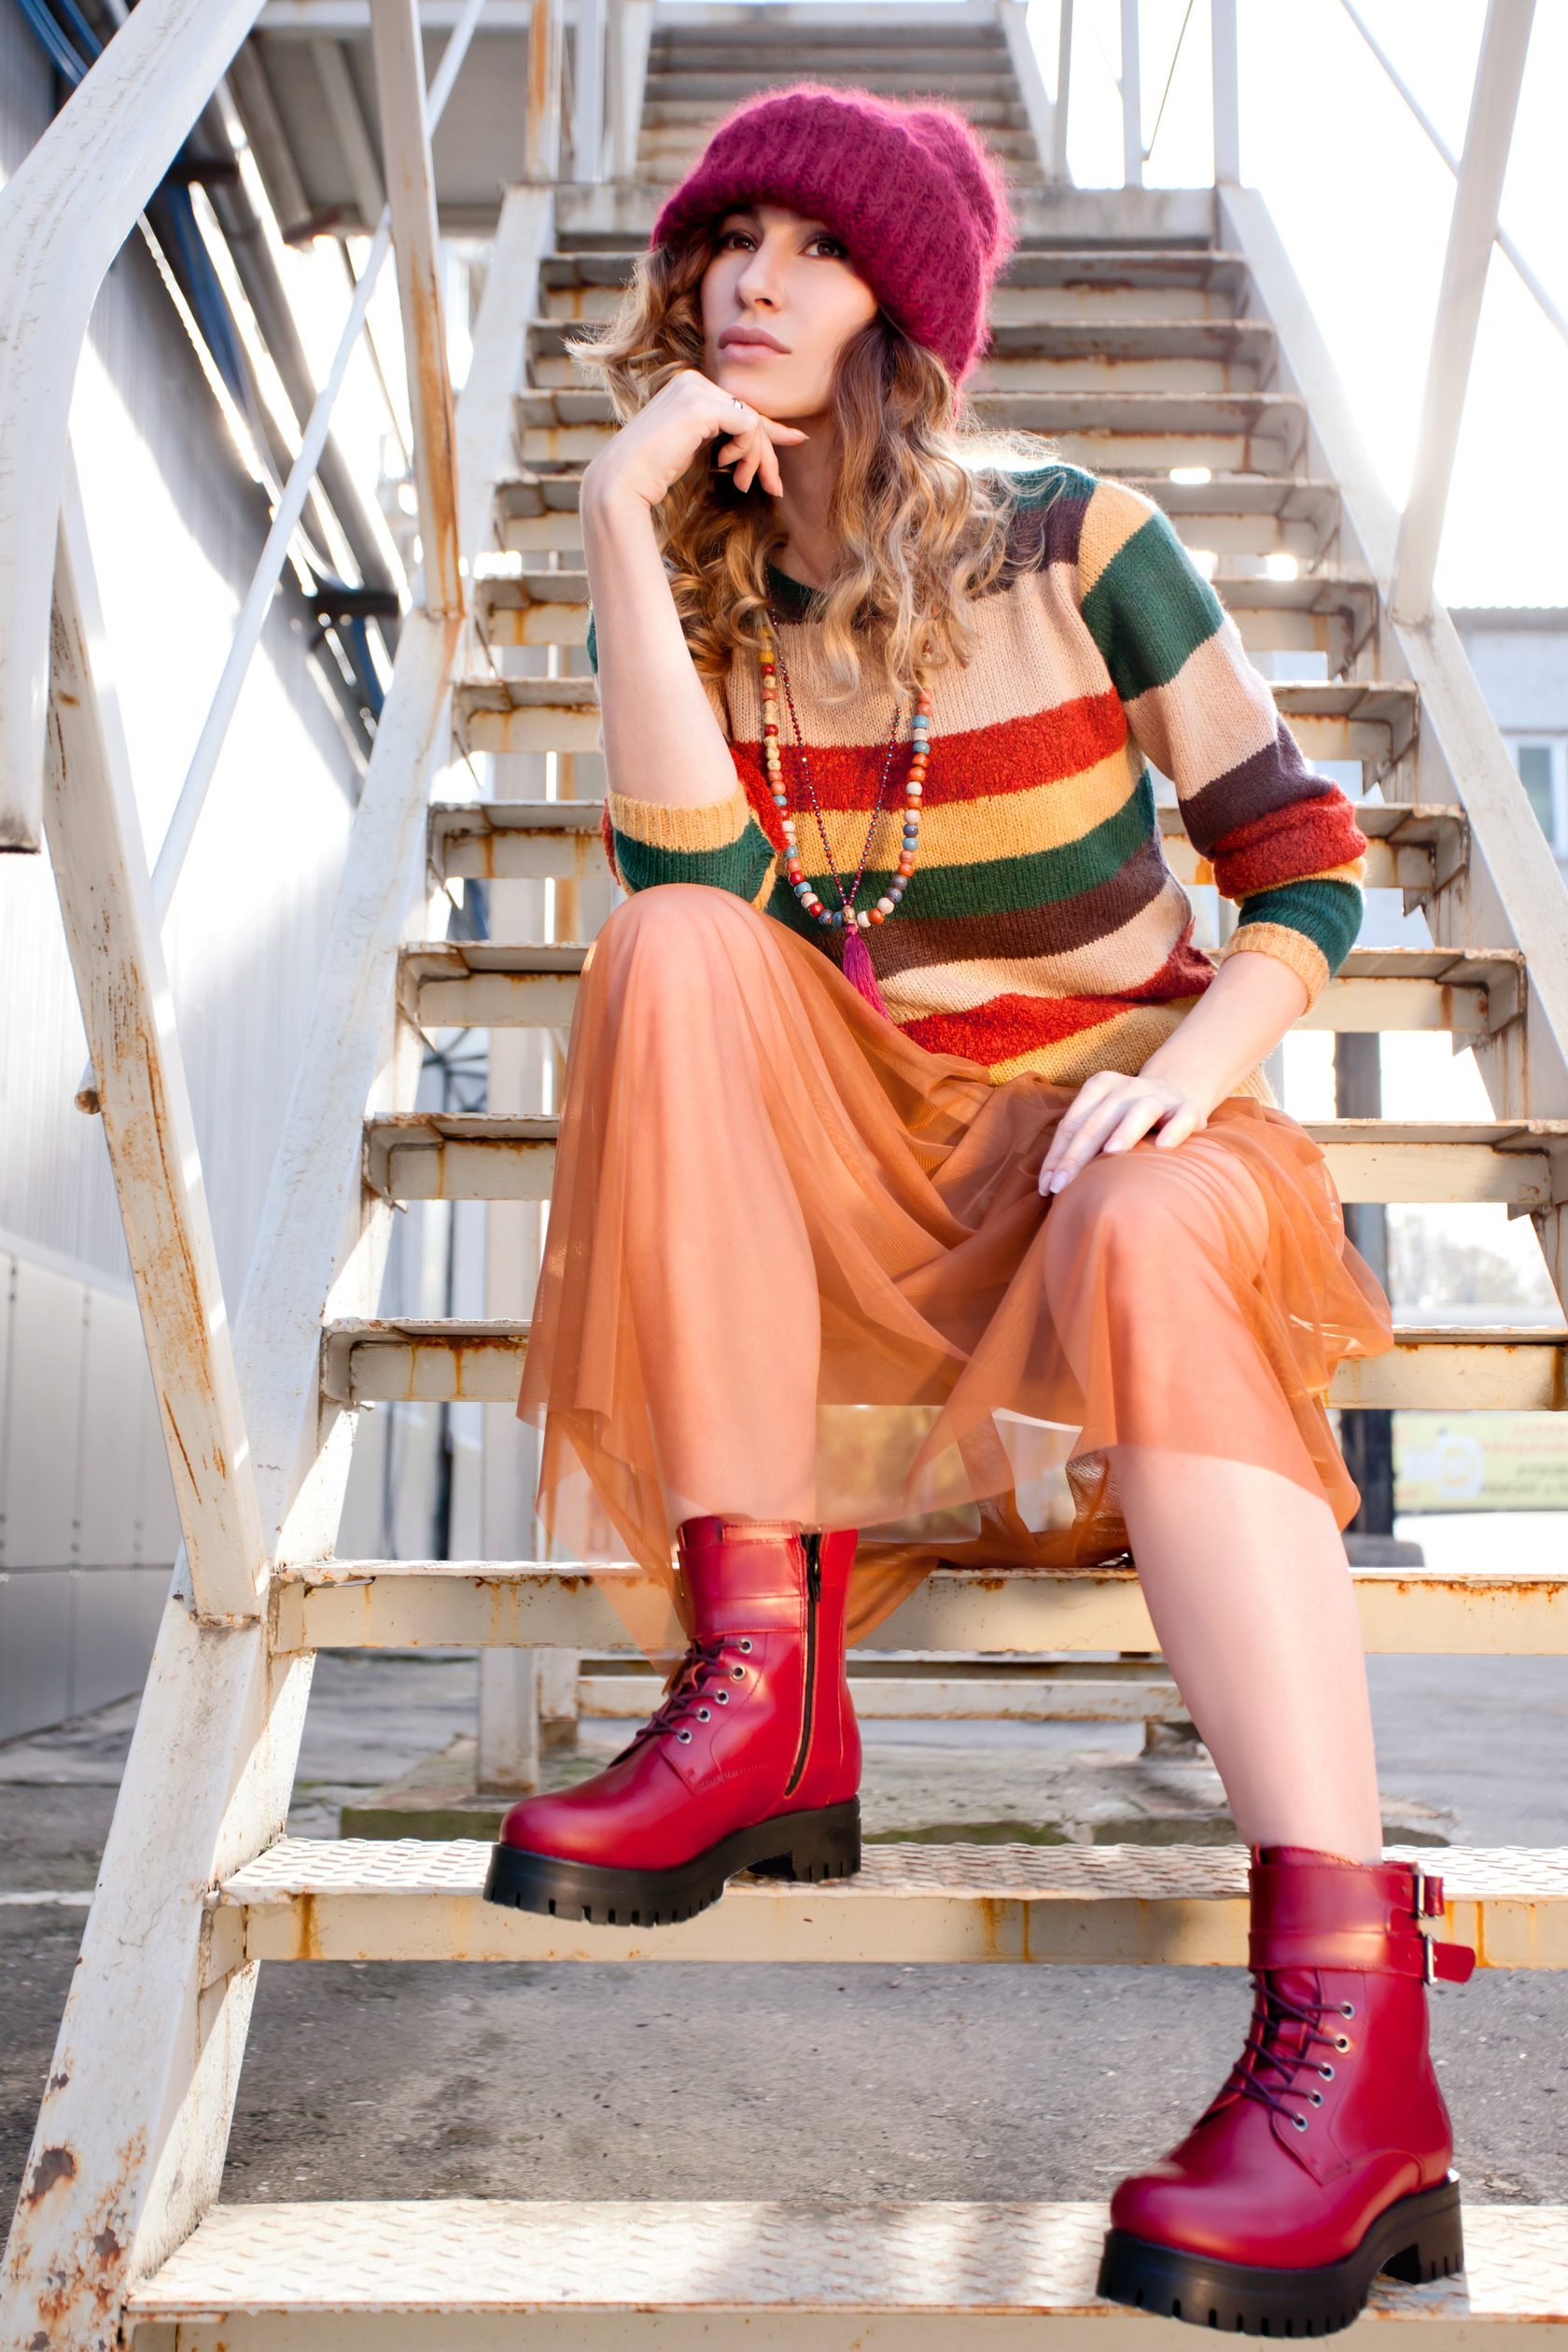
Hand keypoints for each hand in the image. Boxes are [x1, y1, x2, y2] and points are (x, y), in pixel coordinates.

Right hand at [581, 367, 807, 513]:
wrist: (623, 479)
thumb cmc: (653, 471)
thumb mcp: (694, 448)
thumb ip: (723, 437)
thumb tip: (760, 436)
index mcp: (689, 387)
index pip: (739, 407)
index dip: (769, 430)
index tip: (793, 445)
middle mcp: (693, 380)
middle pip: (749, 414)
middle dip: (767, 452)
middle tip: (774, 487)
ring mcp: (696, 390)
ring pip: (752, 421)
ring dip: (757, 458)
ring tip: (746, 484)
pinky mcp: (701, 406)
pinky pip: (748, 426)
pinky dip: (747, 451)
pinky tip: (727, 467)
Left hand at [1038, 1068, 1211, 1195]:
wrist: (1177, 1091)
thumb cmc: (1127, 1118)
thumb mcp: (1102, 1121)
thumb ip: (1079, 1142)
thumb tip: (1049, 1183)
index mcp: (1100, 1087)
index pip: (1072, 1124)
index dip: (1057, 1156)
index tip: (1047, 1187)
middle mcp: (1128, 1088)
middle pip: (1097, 1121)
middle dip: (1076, 1155)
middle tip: (1062, 1186)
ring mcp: (1159, 1097)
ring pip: (1140, 1111)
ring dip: (1125, 1131)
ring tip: (1110, 1153)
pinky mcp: (1188, 1108)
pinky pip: (1182, 1117)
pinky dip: (1174, 1130)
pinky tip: (1164, 1147)